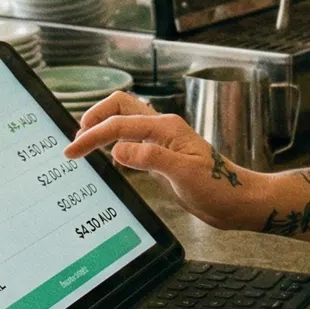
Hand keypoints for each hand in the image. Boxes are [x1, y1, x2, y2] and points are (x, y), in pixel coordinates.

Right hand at [65, 94, 263, 230]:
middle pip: (120, 107)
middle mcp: (162, 128)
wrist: (237, 202)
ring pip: (124, 120)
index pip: (119, 124)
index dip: (92, 136)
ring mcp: (161, 141)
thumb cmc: (218, 188)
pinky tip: (105, 157)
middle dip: (94, 118)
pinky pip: (130, 140)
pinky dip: (112, 143)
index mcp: (165, 128)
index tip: (72, 151)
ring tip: (82, 145)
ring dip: (102, 128)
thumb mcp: (184, 174)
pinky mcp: (161, 155)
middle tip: (75, 141)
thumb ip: (151, 158)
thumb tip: (118, 149)